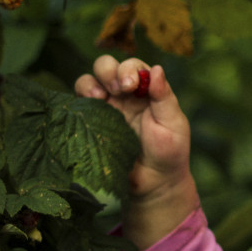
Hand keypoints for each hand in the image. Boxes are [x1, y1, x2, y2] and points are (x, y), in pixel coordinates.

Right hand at [74, 55, 198, 247]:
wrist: (153, 184)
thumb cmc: (169, 153)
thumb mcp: (173, 124)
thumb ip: (164, 96)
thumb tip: (156, 68)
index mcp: (146, 90)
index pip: (133, 66)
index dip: (129, 69)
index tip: (132, 86)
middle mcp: (123, 95)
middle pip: (106, 67)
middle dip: (107, 71)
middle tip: (116, 89)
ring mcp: (105, 109)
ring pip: (88, 81)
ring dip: (90, 83)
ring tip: (98, 97)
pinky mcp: (90, 125)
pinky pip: (77, 105)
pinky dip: (78, 100)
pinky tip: (87, 108)